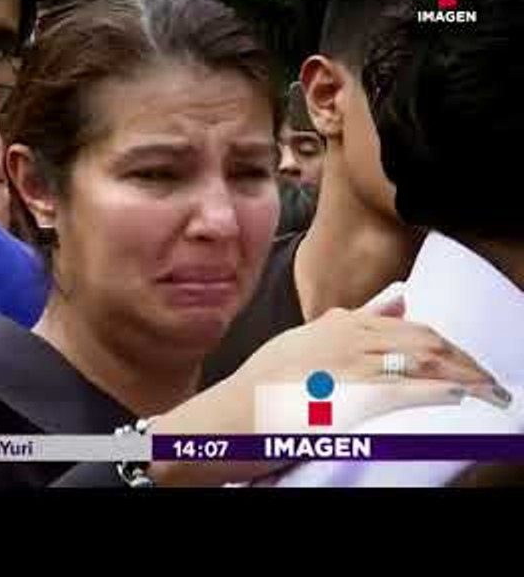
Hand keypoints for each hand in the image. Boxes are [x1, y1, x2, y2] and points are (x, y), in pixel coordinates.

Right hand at [147, 296, 509, 485]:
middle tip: (484, 381)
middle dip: (462, 360)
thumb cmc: (261, 385)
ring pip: (423, 363)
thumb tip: (396, 298)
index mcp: (337, 324)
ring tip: (484, 392)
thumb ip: (348, 319)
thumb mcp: (302, 341)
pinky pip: (408, 390)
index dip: (443, 343)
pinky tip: (458, 397)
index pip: (409, 326)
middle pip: (424, 342)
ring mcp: (351, 367)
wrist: (231, 415)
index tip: (461, 360)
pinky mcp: (352, 398)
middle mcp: (349, 339)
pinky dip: (440, 391)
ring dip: (462, 377)